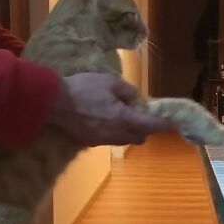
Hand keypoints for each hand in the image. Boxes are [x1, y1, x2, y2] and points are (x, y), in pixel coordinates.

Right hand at [47, 73, 167, 145]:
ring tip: (121, 116)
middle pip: (140, 138)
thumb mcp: (110, 81)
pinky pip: (110, 140)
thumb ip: (128, 91)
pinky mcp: (90, 142)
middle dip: (145, 129)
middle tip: (140, 114)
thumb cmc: (83, 88)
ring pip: (125, 140)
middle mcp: (115, 133)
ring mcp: (102, 140)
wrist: (54, 103)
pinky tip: (106, 120)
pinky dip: (114, 132)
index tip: (170, 121)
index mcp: (123, 119)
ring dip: (129, 131)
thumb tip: (136, 99)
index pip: (150, 126)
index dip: (162, 124)